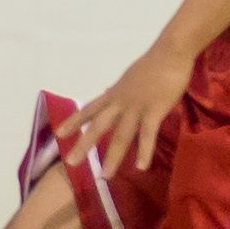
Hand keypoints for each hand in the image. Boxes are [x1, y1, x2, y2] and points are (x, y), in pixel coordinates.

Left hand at [67, 42, 197, 173]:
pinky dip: (144, 151)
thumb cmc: (154, 63)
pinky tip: (142, 167)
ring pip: (122, 134)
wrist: (171, 51)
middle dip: (84, 144)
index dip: (74, 122)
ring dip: (113, 156)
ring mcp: (137, 106)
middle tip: (71, 163)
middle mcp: (121, 102)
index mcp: (115, 94)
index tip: (58, 134)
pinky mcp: (155, 110)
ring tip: (105, 176)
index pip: (89, 108)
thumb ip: (121, 90)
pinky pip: (148, 134)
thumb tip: (111, 92)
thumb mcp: (130, 78)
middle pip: (99, 125)